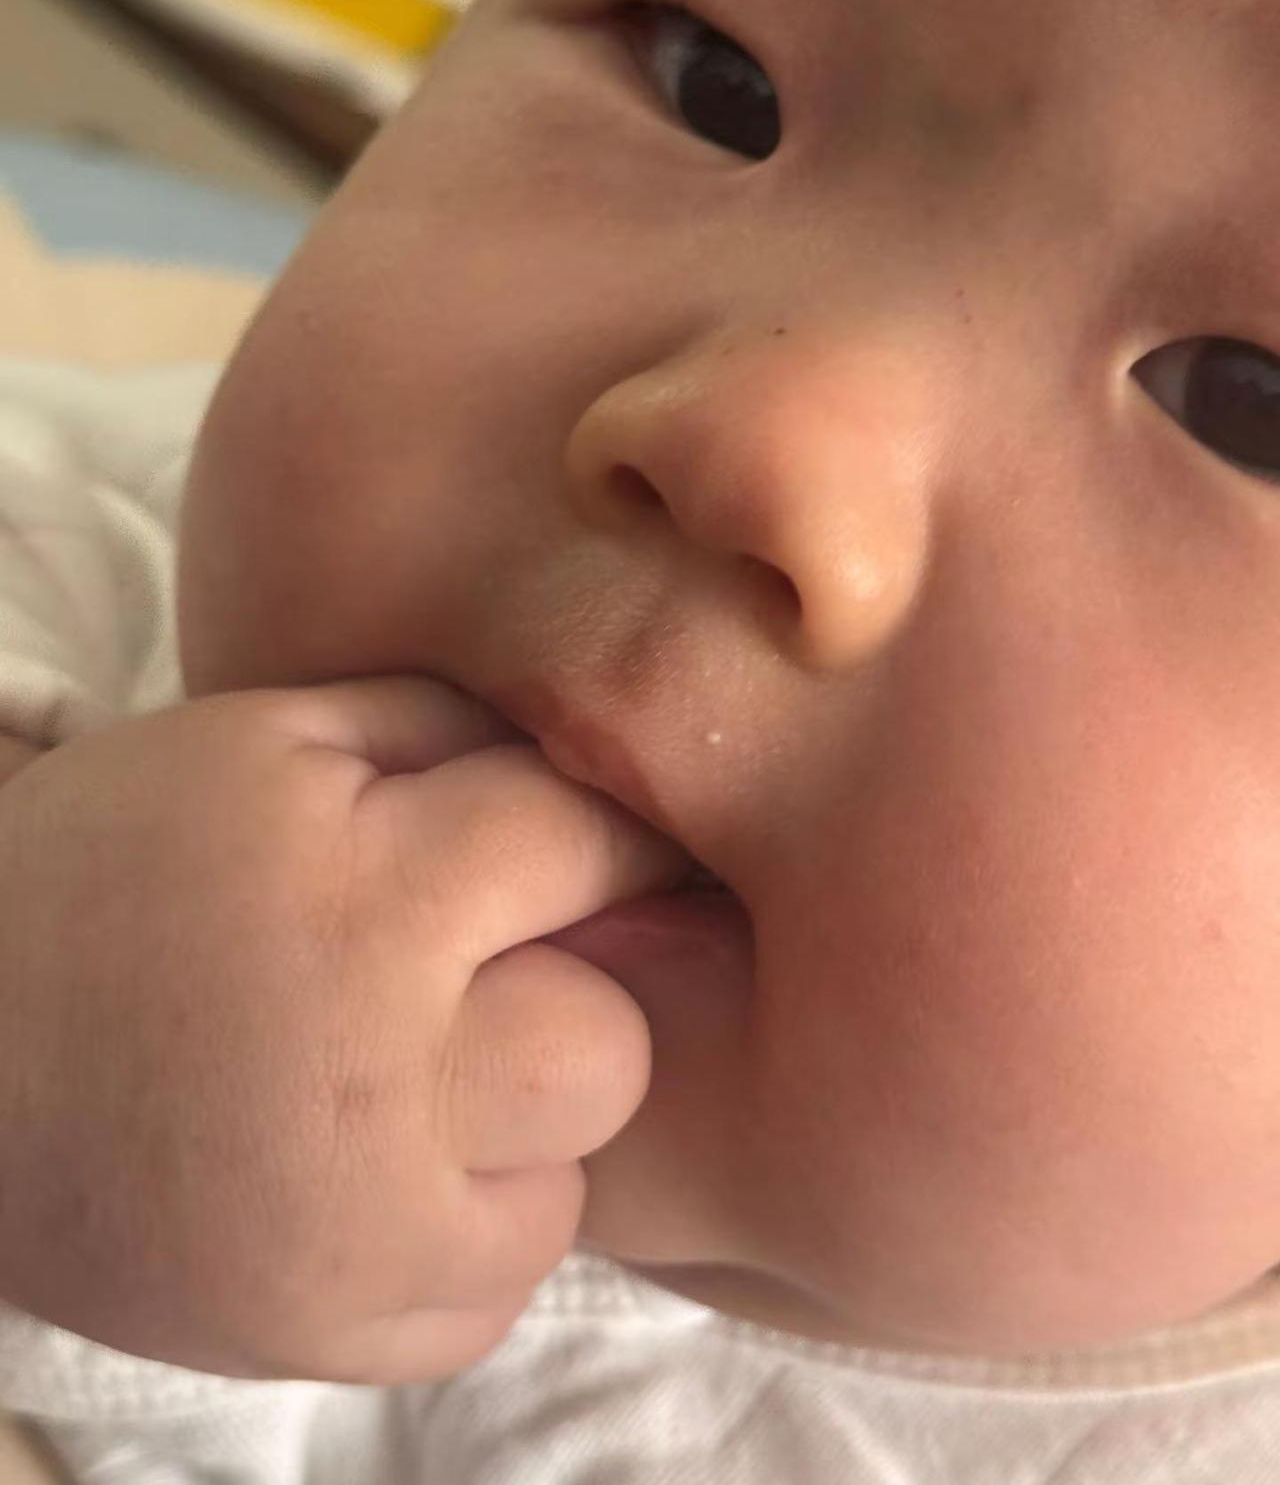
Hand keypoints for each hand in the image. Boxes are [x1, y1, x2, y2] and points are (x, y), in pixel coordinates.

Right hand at [0, 678, 681, 1382]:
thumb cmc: (117, 867)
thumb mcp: (268, 741)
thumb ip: (451, 734)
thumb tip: (613, 779)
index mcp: (366, 909)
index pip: (585, 852)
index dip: (593, 838)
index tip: (574, 851)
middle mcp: (378, 1092)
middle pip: (611, 1046)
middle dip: (566, 990)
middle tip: (473, 971)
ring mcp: (356, 1245)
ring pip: (573, 1174)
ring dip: (523, 1115)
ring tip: (416, 1070)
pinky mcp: (332, 1341)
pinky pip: (501, 1284)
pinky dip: (470, 1219)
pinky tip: (380, 1158)